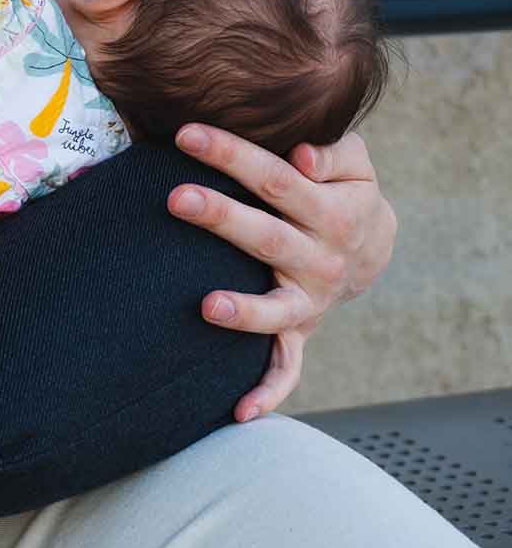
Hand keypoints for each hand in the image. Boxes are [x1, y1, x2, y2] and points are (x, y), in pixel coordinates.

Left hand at [168, 126, 394, 422]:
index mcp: (332, 212)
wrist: (370, 243)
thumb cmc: (342, 188)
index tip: (186, 135)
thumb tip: (303, 157)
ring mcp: (310, 301)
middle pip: (267, 238)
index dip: (231, 154)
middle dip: (221, 217)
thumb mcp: (352, 163)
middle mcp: (322, 260)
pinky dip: (267, 392)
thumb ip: (331, 153)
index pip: (276, 179)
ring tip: (206, 306)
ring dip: (243, 311)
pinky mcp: (300, 330)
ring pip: (276, 310)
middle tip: (177, 198)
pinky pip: (287, 368)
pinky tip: (238, 412)